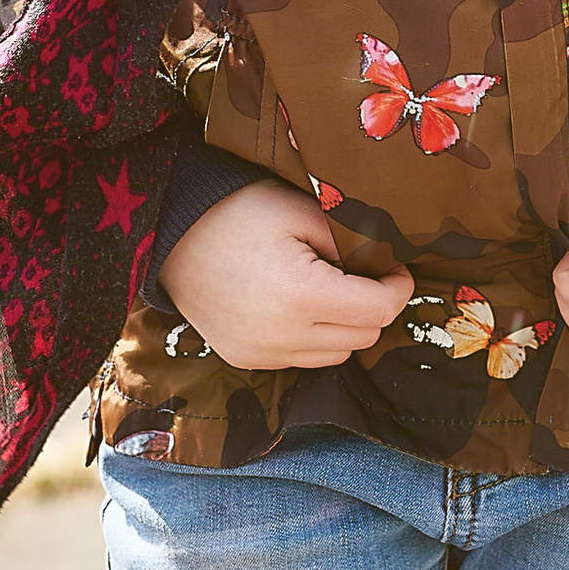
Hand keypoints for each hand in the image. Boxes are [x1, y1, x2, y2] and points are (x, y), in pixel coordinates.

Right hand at [163, 177, 413, 371]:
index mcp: (301, 295)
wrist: (170, 233)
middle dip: (374, 306)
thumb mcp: (301, 211)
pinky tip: (299, 306)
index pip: (379, 310)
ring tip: (332, 291)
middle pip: (364, 337)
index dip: (398, 288)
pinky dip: (313, 337)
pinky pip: (302, 359)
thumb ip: (351, 239)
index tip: (396, 269)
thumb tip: (384, 263)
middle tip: (366, 275)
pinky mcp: (246, 359)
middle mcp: (283, 335)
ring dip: (346, 326)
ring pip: (337, 354)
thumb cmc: (237, 212)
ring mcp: (262, 353)